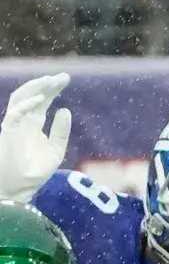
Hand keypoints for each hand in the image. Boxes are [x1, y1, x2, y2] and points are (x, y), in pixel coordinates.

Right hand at [0, 74, 71, 203]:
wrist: (20, 186)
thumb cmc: (35, 170)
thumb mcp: (55, 149)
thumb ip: (60, 131)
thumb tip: (65, 110)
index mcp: (33, 123)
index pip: (43, 100)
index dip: (53, 89)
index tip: (65, 78)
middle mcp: (23, 120)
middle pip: (34, 95)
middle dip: (47, 84)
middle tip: (63, 76)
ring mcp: (14, 123)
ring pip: (21, 98)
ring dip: (36, 88)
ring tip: (51, 80)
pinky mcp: (8, 130)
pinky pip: (15, 112)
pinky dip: (26, 104)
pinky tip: (40, 99)